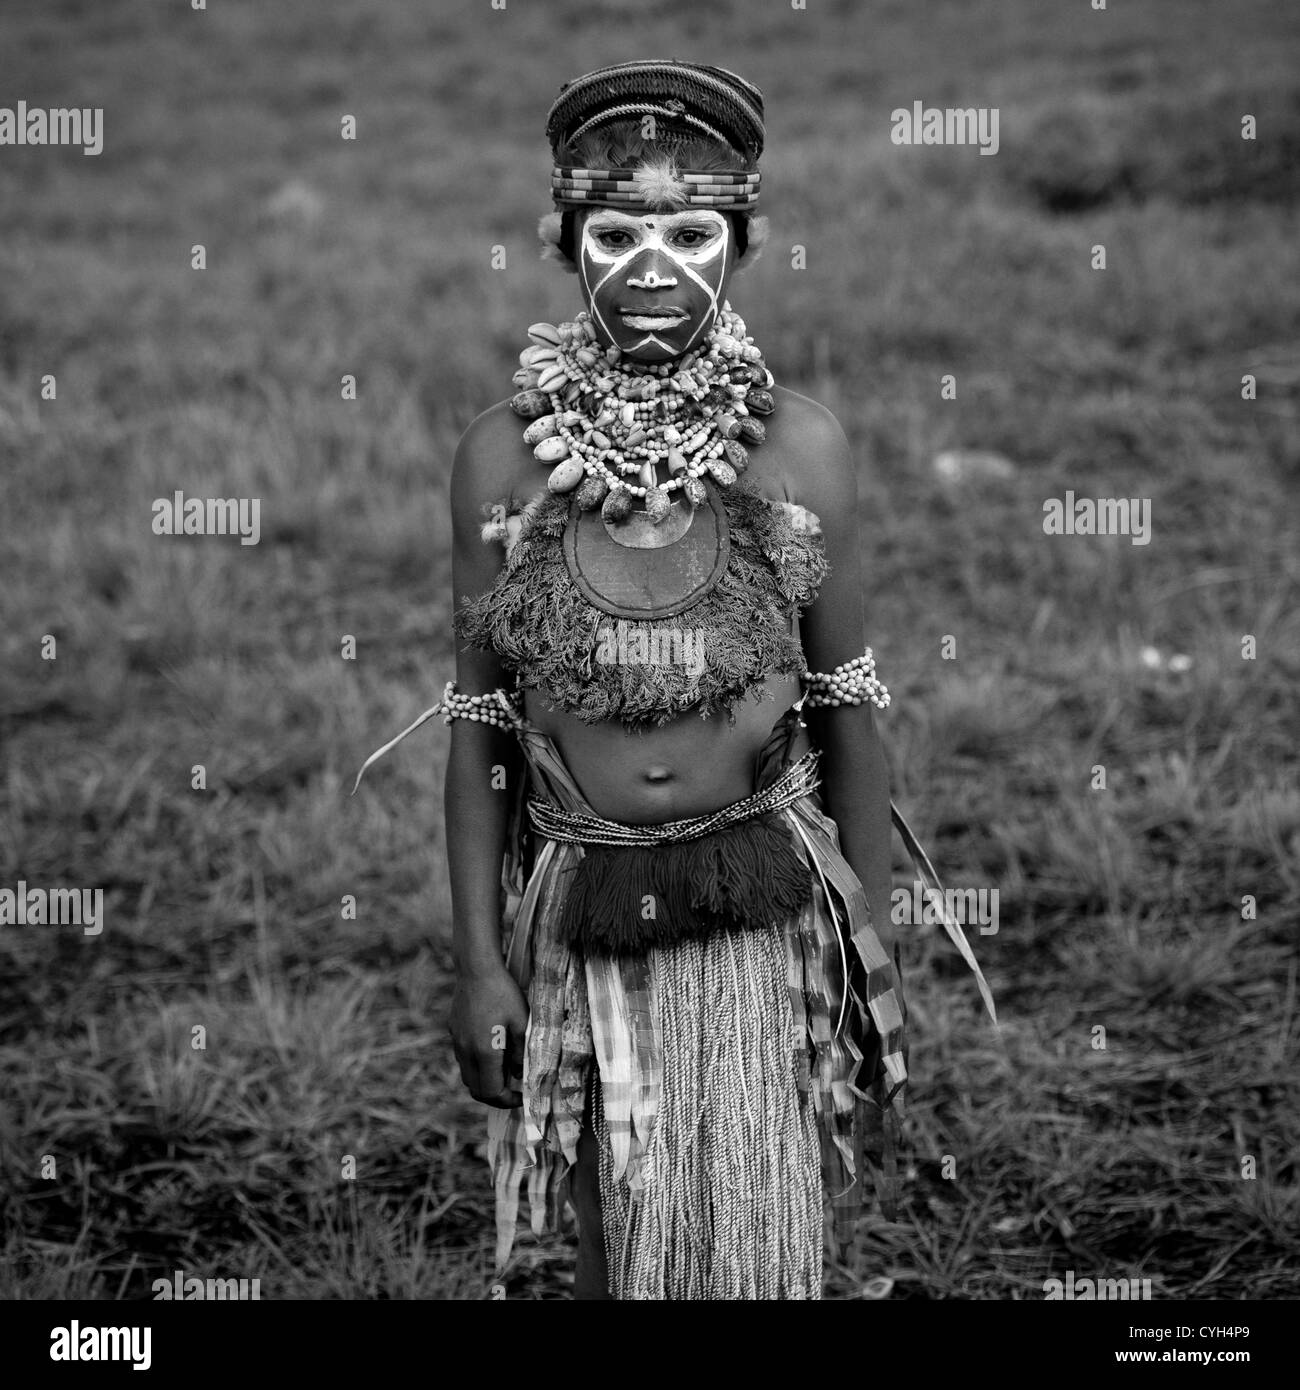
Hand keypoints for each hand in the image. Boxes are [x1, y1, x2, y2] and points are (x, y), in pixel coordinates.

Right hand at [449, 966, 528, 1107]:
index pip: (491, 1091)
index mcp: (484, 1052)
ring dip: (484, 1082)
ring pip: (467, 1075)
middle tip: (512, 1091)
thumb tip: (518, 1075)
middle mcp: (466, 1051)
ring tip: (503, 1073)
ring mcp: (457, 1042)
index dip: (507, 1100)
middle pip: (475, 1089)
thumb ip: (520, 1053)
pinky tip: (491, 1052)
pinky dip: (476, 1066)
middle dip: (494, 1097)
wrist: (477, 969)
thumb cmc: (503, 994)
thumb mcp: (522, 1023)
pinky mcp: (453, 1031)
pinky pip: (463, 1058)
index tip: (520, 1097)